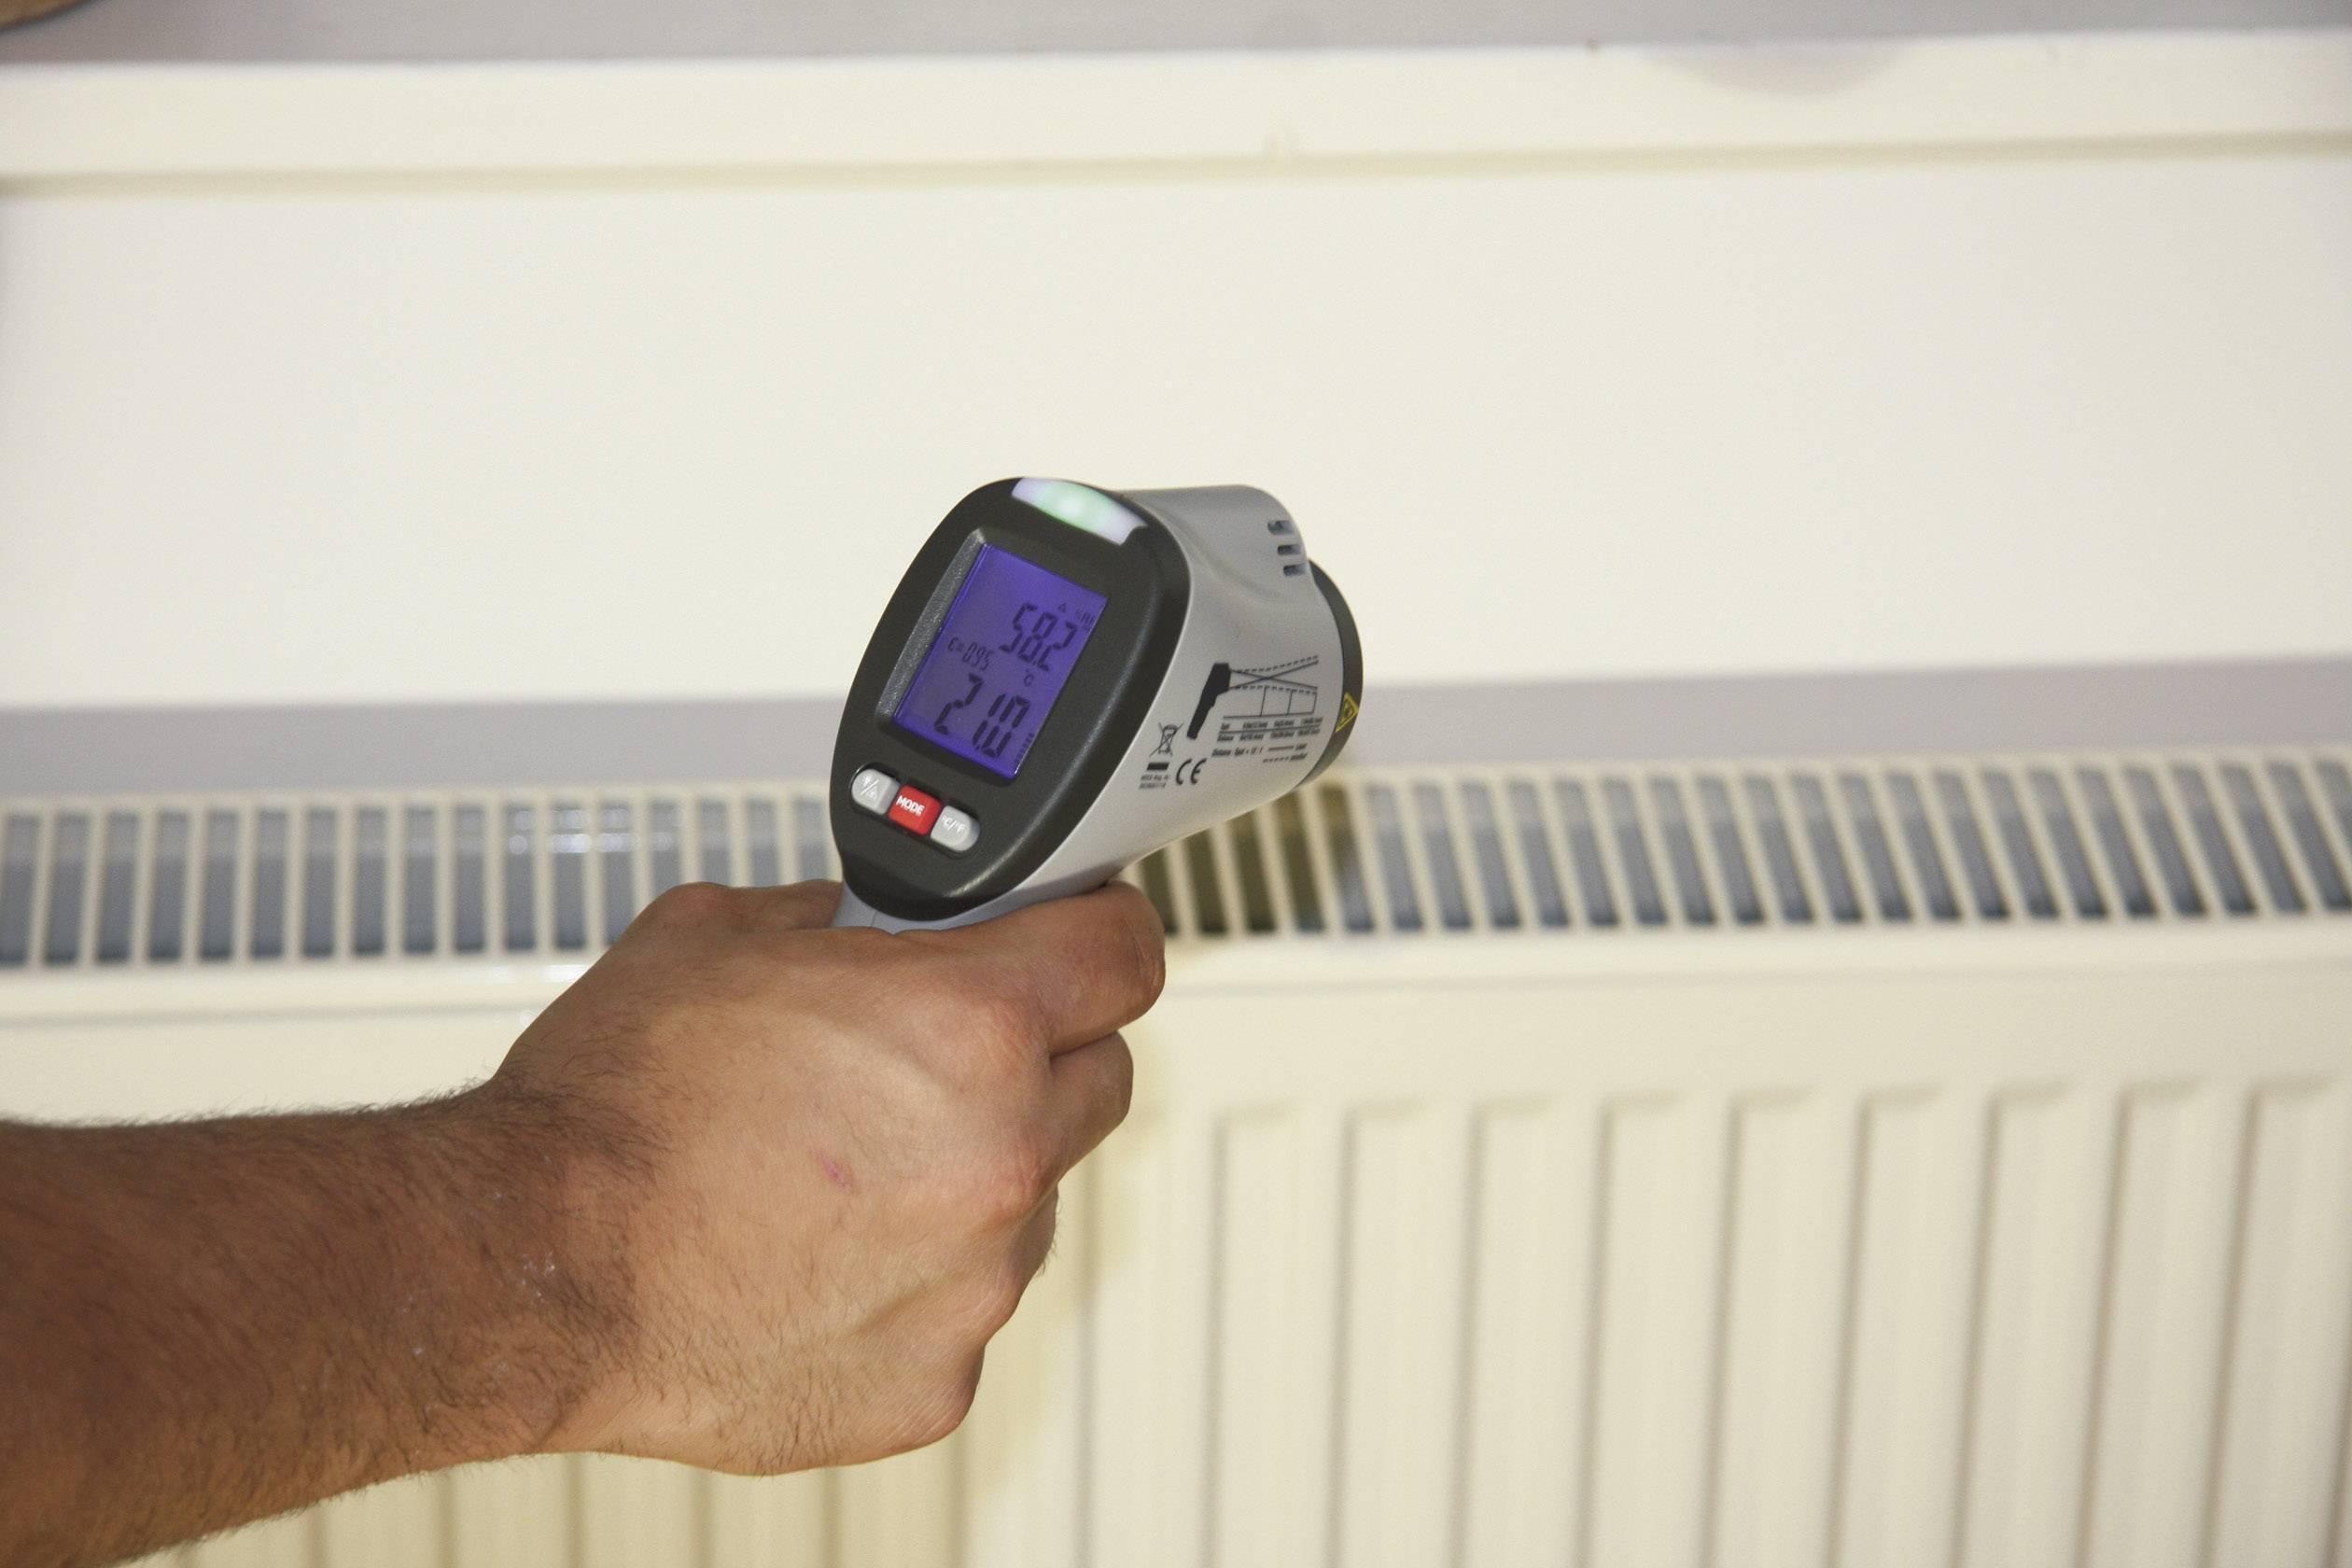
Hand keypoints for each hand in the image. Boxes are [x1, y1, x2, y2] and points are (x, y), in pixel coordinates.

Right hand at [478, 879, 1163, 1473]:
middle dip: (1035, 1054)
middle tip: (933, 1057)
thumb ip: (837, 915)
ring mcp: (978, 1280)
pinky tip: (818, 1257)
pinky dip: (913, 1283)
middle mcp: (1001, 1155)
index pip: (1126, 954)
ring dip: (971, 1176)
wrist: (529, 1268)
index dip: (1099, 932)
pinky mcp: (937, 1380)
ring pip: (1033, 1200)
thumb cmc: (608, 1111)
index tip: (1081, 939)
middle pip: (1098, 1078)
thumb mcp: (717, 934)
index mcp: (970, 1025)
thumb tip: (880, 917)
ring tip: (841, 1172)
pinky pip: (963, 1306)